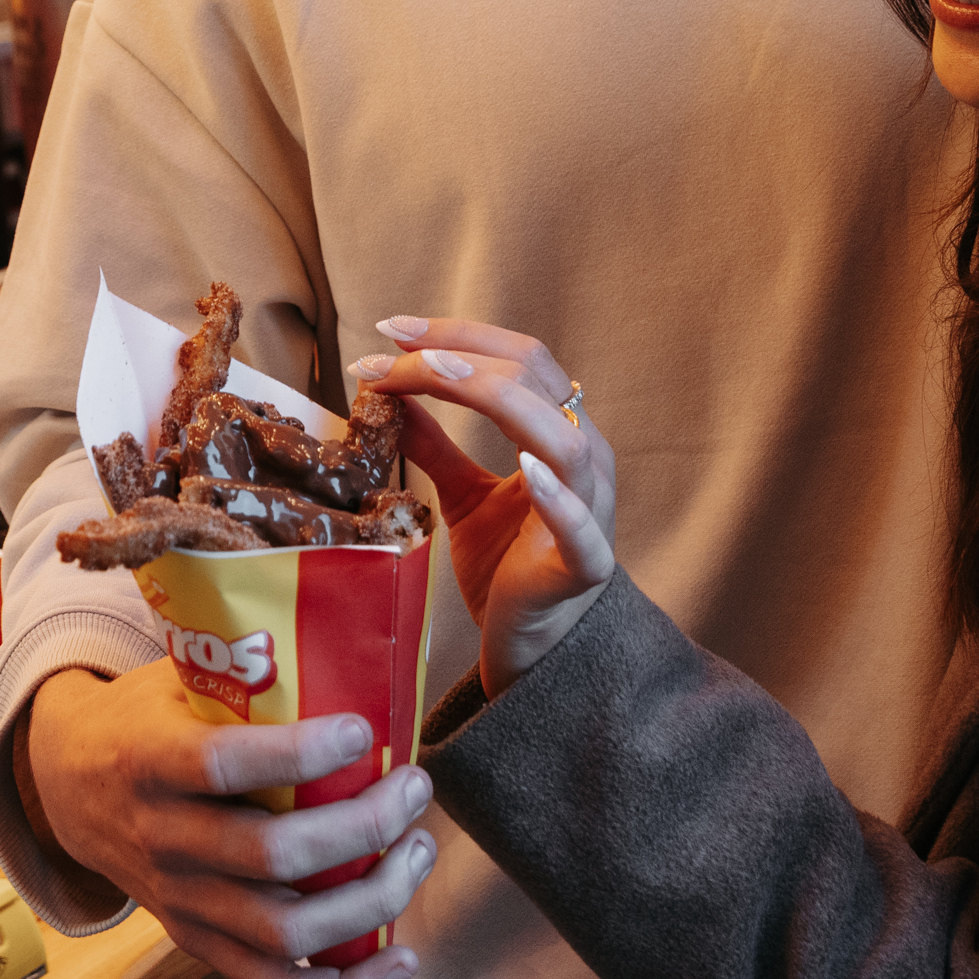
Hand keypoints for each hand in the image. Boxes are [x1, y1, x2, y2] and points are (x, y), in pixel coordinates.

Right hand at [17, 661, 430, 978]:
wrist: (69, 789)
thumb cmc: (146, 722)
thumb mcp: (172, 681)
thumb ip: (239, 680)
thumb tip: (351, 664)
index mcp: (150, 763)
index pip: (223, 767)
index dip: (300, 754)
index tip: (364, 730)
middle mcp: (163, 842)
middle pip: (273, 858)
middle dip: (363, 828)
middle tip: (413, 789)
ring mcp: (182, 903)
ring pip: (286, 931)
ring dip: (371, 900)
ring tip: (417, 852)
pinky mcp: (200, 944)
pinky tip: (400, 959)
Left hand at [362, 316, 615, 692]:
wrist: (534, 648)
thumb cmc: (508, 567)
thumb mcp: (462, 497)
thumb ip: (435, 446)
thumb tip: (387, 393)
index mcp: (558, 433)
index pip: (518, 359)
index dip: (458, 334)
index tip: (391, 330)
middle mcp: (583, 458)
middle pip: (534, 378)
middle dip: (458, 353)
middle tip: (390, 349)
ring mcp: (591, 509)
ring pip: (563, 435)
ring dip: (495, 398)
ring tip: (435, 378)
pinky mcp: (584, 564)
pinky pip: (581, 525)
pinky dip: (557, 496)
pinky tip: (526, 470)